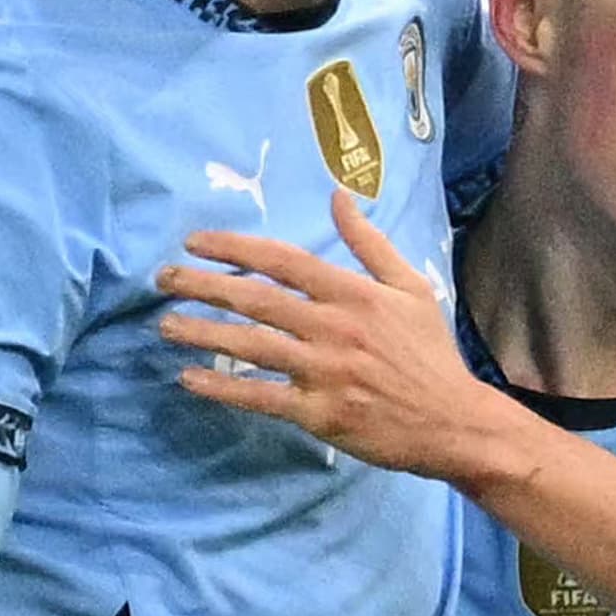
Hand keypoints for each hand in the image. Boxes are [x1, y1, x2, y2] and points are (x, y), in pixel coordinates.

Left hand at [159, 191, 516, 478]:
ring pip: (252, 346)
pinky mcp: (320, 413)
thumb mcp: (409, 286)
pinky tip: (190, 378)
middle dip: (204, 285)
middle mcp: (334, 327)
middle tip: (163, 278)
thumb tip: (339, 195)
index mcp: (354, 293)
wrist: (453, 421)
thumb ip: (369, 242)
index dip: (235, 247)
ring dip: (203, 333)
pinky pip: (261, 397)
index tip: (195, 242)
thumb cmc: (429, 354)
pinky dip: (223, 388)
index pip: (283, 260)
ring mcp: (325, 372)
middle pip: (256, 298)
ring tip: (165, 325)